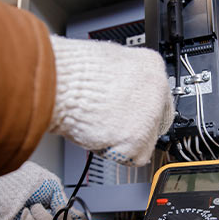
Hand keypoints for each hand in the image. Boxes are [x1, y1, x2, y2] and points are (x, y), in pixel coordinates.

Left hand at [0, 161, 84, 219]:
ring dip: (41, 216)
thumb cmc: (22, 181)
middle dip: (56, 216)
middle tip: (44, 205)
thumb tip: (74, 217)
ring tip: (31, 207)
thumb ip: (64, 202)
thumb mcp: (51, 185)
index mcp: (56, 208)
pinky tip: (24, 215)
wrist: (2, 186)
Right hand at [49, 36, 173, 165]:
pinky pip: (133, 157)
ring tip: (101, 127)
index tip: (133, 116)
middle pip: (154, 122)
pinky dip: (116, 153)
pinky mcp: (138, 138)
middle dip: (134, 129)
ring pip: (145, 143)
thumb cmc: (72, 72)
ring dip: (123, 143)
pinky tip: (101, 136)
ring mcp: (149, 114)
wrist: (60, 85)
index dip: (141, 111)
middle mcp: (157, 88)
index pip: (159, 96)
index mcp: (150, 65)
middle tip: (112, 125)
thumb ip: (123, 78)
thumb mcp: (107, 62)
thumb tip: (122, 88)